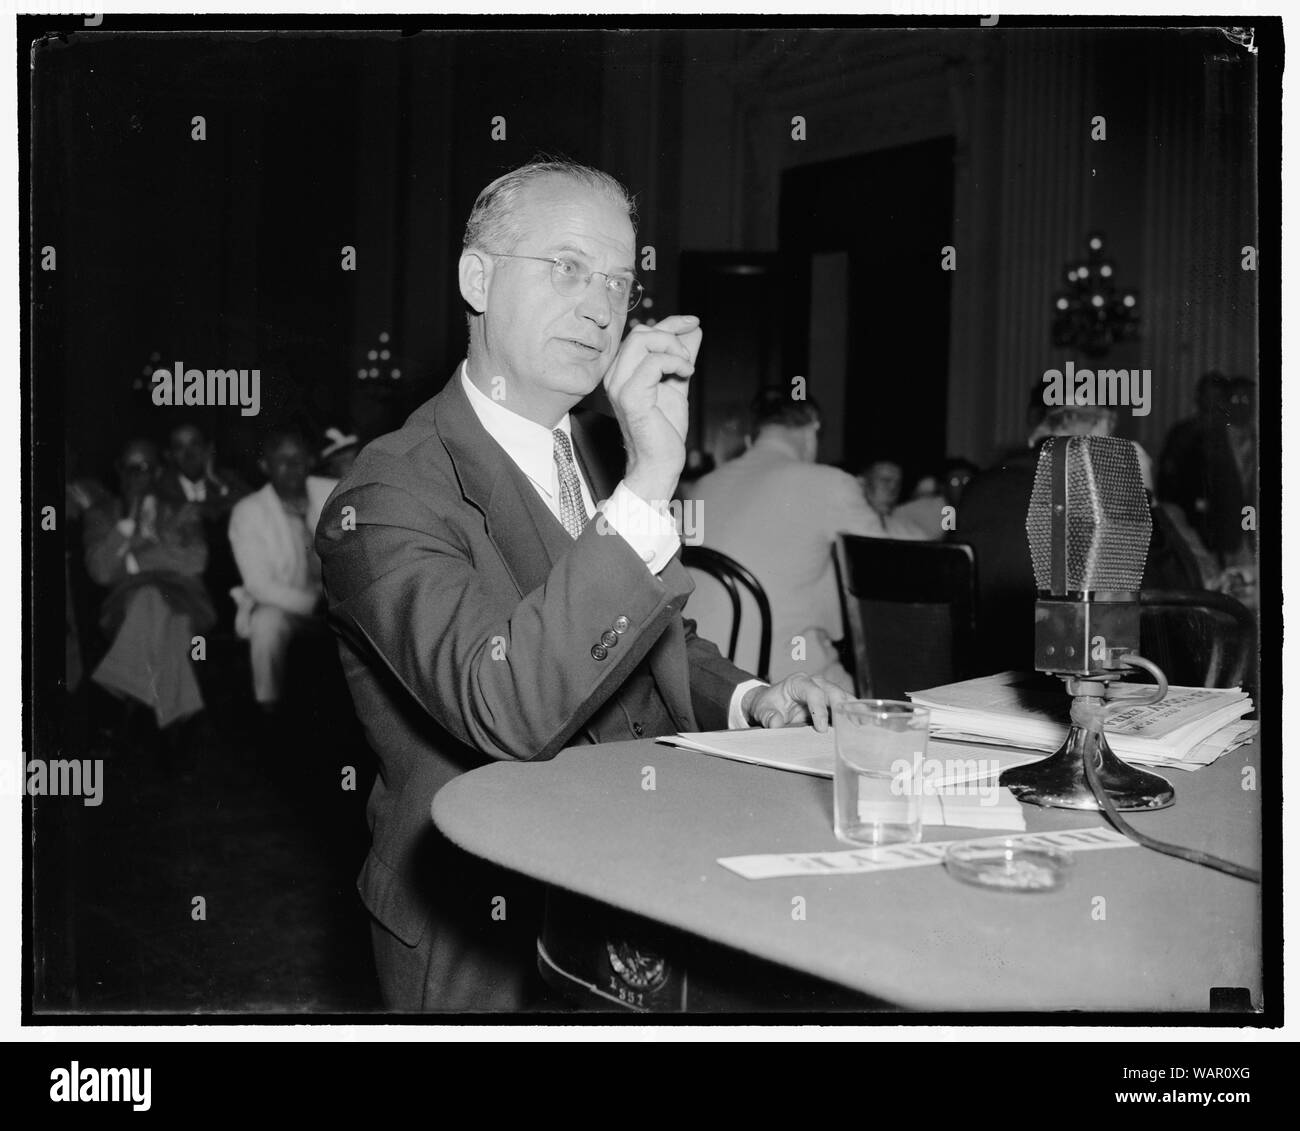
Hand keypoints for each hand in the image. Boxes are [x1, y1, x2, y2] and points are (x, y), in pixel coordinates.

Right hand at [604, 314, 701, 502]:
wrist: (660, 463)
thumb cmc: (664, 430)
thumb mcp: (677, 384)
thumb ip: (681, 357)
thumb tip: (693, 330)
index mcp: (622, 372)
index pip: (641, 333)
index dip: (670, 323)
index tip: (693, 322)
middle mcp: (615, 376)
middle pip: (640, 333)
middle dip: (672, 335)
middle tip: (689, 358)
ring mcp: (620, 386)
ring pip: (642, 341)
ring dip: (673, 348)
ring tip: (687, 367)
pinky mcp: (631, 398)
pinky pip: (652, 363)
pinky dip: (674, 362)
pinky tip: (687, 374)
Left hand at [741, 673, 852, 732]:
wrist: (771, 704)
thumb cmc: (769, 704)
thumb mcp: (763, 710)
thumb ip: (768, 716)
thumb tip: (776, 723)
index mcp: (797, 682)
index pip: (812, 691)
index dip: (819, 708)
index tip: (821, 728)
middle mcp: (814, 684)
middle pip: (832, 691)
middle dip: (842, 706)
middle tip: (850, 724)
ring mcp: (825, 691)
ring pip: (843, 697)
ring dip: (853, 709)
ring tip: (864, 724)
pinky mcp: (831, 702)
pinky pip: (845, 706)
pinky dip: (854, 714)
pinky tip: (863, 724)